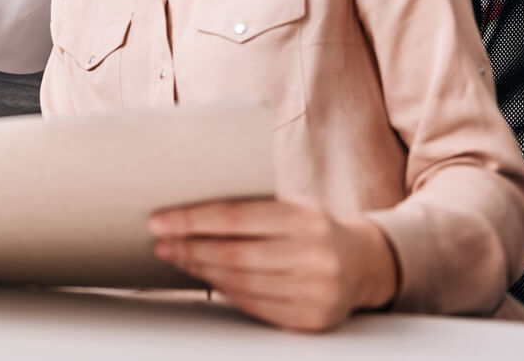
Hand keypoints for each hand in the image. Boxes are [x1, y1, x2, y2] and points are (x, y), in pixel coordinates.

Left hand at [148, 198, 397, 331]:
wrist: (364, 262)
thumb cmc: (313, 227)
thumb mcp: (292, 204)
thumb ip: (250, 205)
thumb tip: (186, 208)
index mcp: (304, 218)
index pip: (234, 217)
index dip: (192, 220)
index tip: (160, 221)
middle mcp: (313, 255)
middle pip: (233, 254)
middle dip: (190, 248)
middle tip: (161, 242)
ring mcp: (314, 291)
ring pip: (241, 283)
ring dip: (201, 271)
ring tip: (178, 258)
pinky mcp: (311, 319)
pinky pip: (255, 305)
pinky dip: (225, 291)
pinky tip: (207, 278)